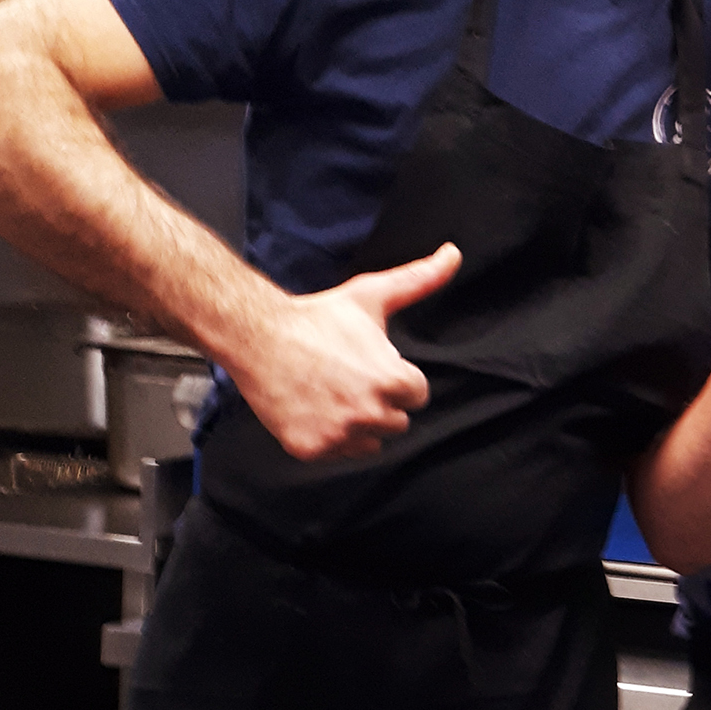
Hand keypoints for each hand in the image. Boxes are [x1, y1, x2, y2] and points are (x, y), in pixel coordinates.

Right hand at [227, 243, 461, 458]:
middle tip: (348, 377)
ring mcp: (340, 434)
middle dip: (379, 402)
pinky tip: (315, 408)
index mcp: (392, 381)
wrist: (257, 336)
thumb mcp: (372, 296)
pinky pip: (339, 454)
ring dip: (359, 425)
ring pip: (371, 443)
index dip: (396, 378)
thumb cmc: (316, 317)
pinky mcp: (313, 449)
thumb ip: (419, 280)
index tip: (371, 365)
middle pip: (396, 422)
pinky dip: (330, 438)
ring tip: (332, 393)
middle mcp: (369, 413)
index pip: (416, 396)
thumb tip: (453, 254)